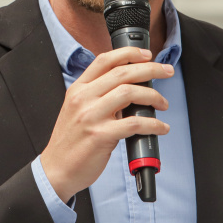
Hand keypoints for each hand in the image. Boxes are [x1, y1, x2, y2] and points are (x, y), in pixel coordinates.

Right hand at [39, 47, 171, 202]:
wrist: (56, 169)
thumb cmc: (70, 141)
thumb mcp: (76, 109)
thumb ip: (97, 96)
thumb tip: (130, 89)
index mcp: (78, 89)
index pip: (104, 60)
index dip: (129, 53)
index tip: (147, 55)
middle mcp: (83, 98)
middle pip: (122, 72)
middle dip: (151, 69)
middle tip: (166, 72)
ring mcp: (91, 116)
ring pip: (130, 93)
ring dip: (154, 96)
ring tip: (163, 104)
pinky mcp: (100, 136)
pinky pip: (134, 124)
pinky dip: (153, 124)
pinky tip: (160, 128)